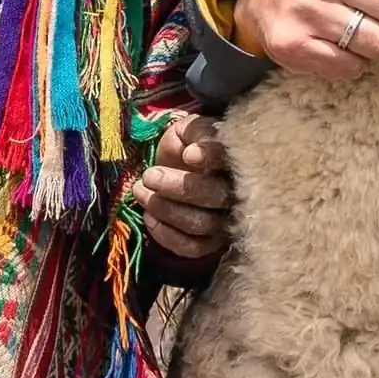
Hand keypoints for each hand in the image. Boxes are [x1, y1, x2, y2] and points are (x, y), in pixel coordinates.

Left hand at [135, 113, 231, 261]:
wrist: (180, 169)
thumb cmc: (186, 146)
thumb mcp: (188, 130)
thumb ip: (195, 133)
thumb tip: (193, 154)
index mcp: (235, 159)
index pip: (231, 159)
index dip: (212, 157)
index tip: (189, 155)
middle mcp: (237, 193)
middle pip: (215, 196)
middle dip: (177, 187)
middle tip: (149, 175)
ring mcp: (225, 221)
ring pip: (200, 223)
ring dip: (165, 209)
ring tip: (141, 192)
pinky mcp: (210, 243)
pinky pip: (191, 248)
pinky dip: (166, 235)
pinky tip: (149, 216)